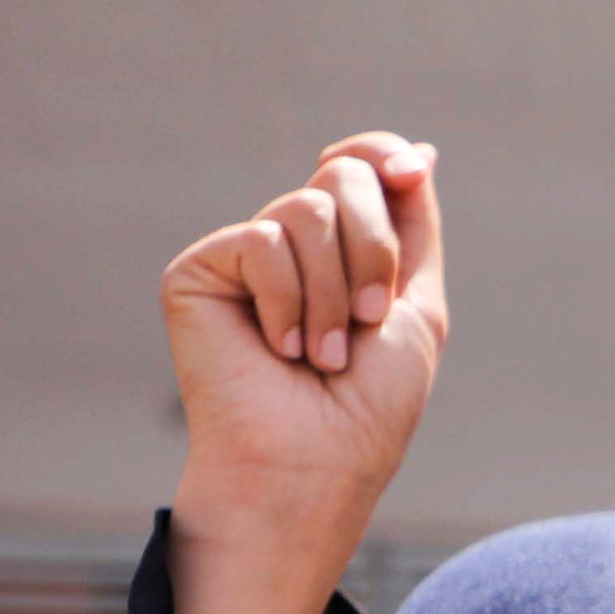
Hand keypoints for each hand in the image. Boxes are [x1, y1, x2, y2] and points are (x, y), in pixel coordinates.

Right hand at [164, 132, 451, 613]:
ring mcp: (241, 257)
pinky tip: (277, 348)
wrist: (315, 461)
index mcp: (338, 249)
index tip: (407, 171)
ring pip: (306, 207)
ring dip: (335, 290)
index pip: (355, 165)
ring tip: (321, 353)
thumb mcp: (414, 305)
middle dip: (374, 249)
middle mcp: (288, 244)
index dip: (380, 156)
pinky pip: (261, 239)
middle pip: (340, 176)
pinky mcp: (199, 271)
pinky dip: (289, 300)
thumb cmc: (368, 404)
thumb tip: (415, 153)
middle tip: (365, 321)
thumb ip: (414, 225)